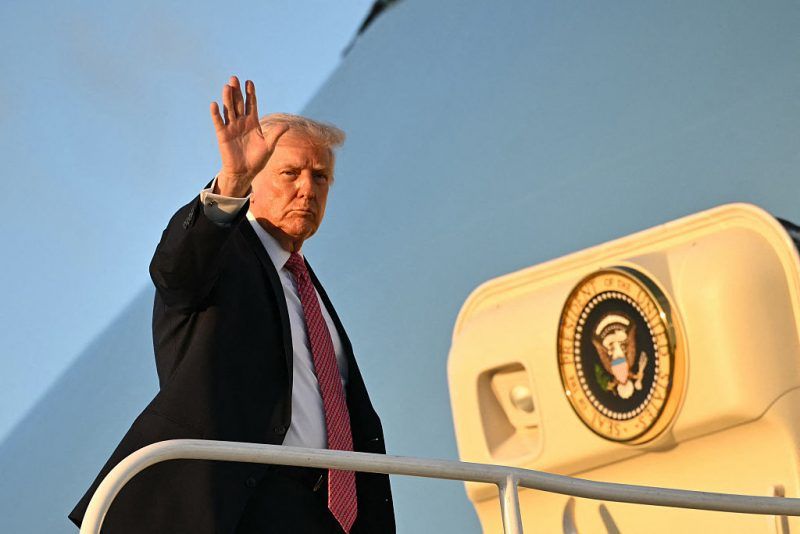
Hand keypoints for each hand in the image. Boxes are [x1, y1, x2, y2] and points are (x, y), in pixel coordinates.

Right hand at [210, 76, 287, 196]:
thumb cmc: (257, 159)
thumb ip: (276, 134)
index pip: (251, 104)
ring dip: (227, 99)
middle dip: (237, 91)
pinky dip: (216, 114)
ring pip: (229, 110)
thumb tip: (287, 125)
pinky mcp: (223, 135)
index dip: (250, 94)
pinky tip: (214, 104)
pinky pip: (219, 122)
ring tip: (227, 87)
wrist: (245, 172)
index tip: (249, 82)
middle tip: (234, 78)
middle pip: (238, 103)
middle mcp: (241, 122)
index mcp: (253, 122)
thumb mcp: (269, 146)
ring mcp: (231, 127)